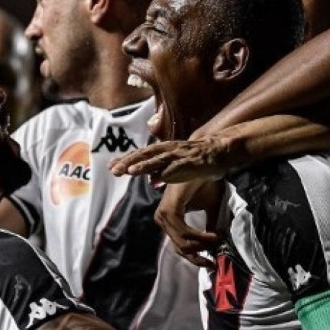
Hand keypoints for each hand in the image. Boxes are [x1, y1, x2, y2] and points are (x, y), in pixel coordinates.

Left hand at [109, 136, 235, 182]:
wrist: (219, 151)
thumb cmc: (196, 158)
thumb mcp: (176, 164)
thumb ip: (163, 169)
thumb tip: (152, 180)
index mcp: (164, 150)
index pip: (141, 154)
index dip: (126, 160)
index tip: (110, 166)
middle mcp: (169, 150)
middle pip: (145, 155)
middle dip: (129, 162)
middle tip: (114, 169)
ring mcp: (180, 155)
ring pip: (159, 160)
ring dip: (144, 165)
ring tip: (130, 172)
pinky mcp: (192, 162)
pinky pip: (178, 167)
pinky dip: (168, 172)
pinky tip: (158, 178)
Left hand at [155, 180, 221, 267]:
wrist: (205, 163)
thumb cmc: (206, 183)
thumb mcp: (210, 208)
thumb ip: (209, 226)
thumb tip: (216, 248)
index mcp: (168, 217)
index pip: (178, 246)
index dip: (195, 258)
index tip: (211, 263)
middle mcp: (162, 217)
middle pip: (180, 248)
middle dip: (200, 254)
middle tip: (217, 251)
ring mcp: (164, 214)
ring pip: (183, 242)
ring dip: (203, 244)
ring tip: (219, 238)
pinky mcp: (170, 209)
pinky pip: (184, 232)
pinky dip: (201, 236)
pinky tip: (214, 234)